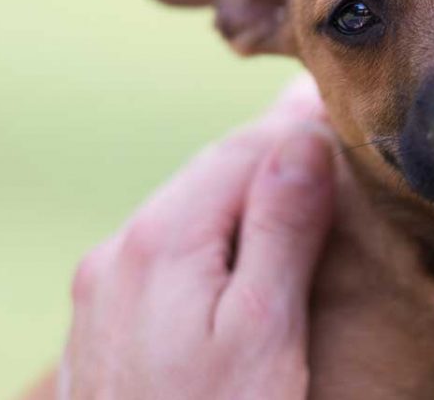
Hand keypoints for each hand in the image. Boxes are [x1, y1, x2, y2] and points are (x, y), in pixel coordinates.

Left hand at [58, 76, 337, 399]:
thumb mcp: (264, 334)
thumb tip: (301, 139)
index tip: (333, 99)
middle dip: (265, 150)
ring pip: (184, 212)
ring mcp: (101, 290)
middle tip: (320, 126)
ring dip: (238, 191)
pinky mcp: (100, 324)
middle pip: (206, 176)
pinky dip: (210, 233)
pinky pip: (164, 253)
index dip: (291, 126)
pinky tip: (240, 246)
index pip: (237, 153)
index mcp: (158, 243)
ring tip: (292, 175)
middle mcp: (116, 253)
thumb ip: (281, 231)